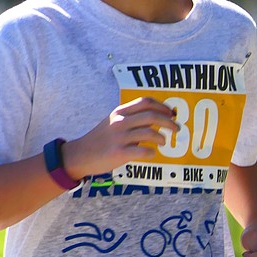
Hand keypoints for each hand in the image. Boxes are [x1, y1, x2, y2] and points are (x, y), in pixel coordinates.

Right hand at [62, 96, 178, 178]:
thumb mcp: (113, 122)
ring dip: (162, 137)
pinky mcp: (118, 153)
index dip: (162, 106)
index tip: (172, 113)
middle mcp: (120, 122)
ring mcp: (119, 137)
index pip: (146, 102)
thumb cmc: (100, 139)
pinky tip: (152, 153)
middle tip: (176, 128)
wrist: (80, 155)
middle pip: (152, 116)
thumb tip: (156, 118)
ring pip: (150, 133)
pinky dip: (151, 152)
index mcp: (120, 112)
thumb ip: (131, 118)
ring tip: (164, 142)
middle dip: (169, 122)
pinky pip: (143, 151)